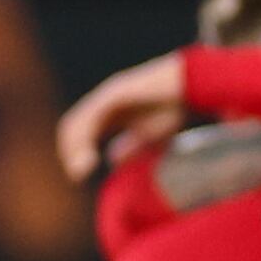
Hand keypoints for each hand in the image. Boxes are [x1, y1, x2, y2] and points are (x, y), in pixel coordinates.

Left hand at [56, 54, 187, 178]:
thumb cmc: (173, 105)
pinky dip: (86, 136)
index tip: (79, 175)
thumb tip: (113, 159)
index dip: (74, 153)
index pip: (79, 133)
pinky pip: (92, 115)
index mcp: (108, 113)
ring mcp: (107, 95)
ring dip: (73, 148)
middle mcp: (103, 102)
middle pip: (72, 127)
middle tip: (77, 175)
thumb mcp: (149, 134)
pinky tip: (91, 155)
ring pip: (77, 122)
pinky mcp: (115, 93)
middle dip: (69, 152)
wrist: (191, 84)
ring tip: (80, 170)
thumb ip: (131, 145)